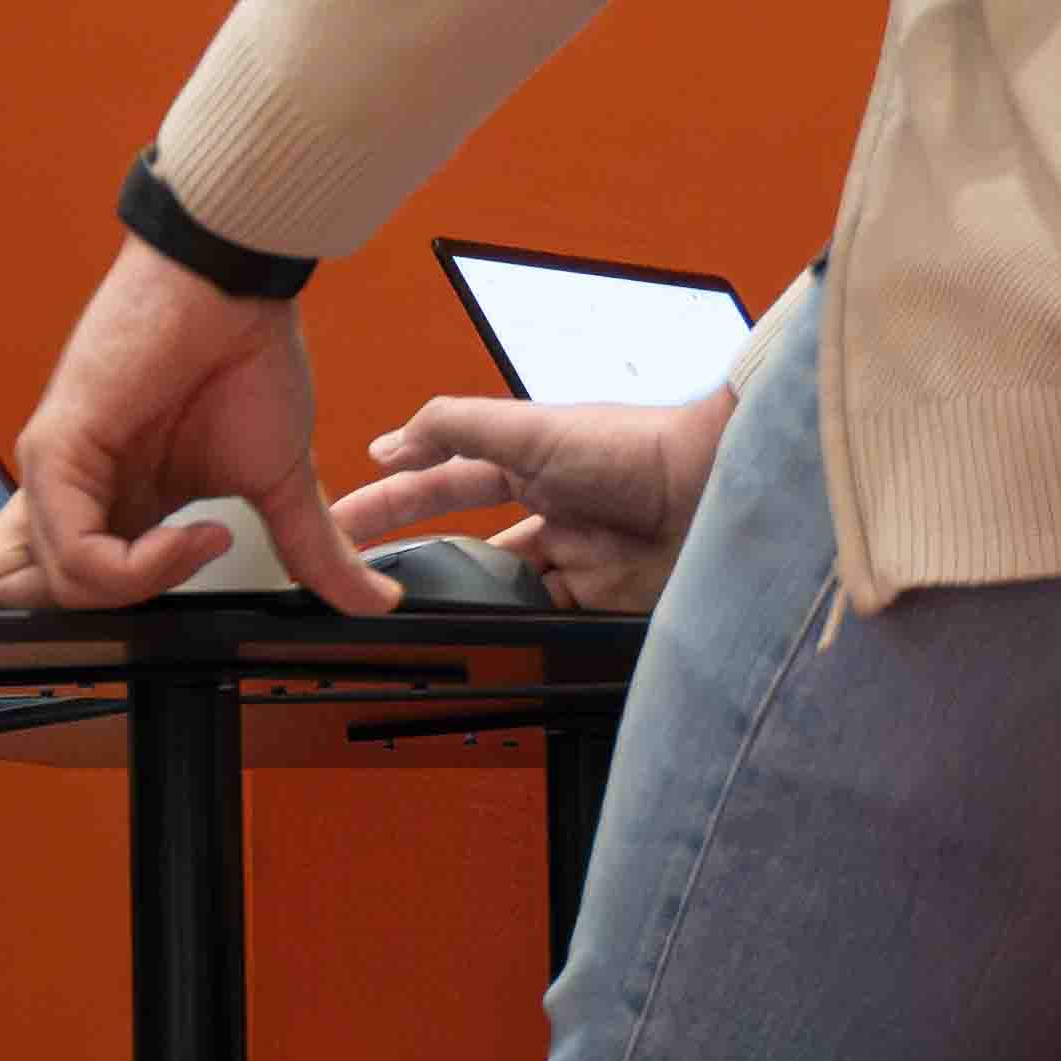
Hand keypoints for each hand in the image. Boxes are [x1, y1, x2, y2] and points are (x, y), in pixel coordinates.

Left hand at [0, 244, 376, 610]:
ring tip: (206, 546)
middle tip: (175, 591)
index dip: (109, 620)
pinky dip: (140, 567)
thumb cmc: (243, 357)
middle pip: (28, 601)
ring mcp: (57, 476)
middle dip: (103, 624)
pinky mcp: (56, 453)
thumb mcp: (282, 479)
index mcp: (115, 506)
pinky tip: (200, 533)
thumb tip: (372, 600)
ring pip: (59, 591)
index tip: (190, 609)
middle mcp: (76, 495)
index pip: (66, 592)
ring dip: (143, 590)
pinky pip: (76, 552)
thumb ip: (313, 549)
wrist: (235, 285)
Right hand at [332, 376, 730, 611]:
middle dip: (422, 557)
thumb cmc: (637, 446)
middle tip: (368, 581)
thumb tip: (387, 444)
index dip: (393, 499)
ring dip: (473, 597)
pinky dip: (522, 627)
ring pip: (505, 585)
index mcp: (525, 459)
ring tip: (430, 613)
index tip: (342, 520)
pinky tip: (498, 633)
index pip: (441, 480)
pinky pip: (549, 619)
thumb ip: (455, 427)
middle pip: (467, 540)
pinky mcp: (604, 596)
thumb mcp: (531, 427)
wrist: (718, 492)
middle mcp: (548, 505)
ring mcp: (576, 554)